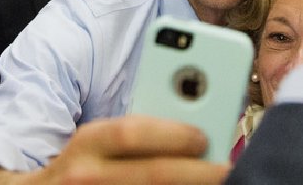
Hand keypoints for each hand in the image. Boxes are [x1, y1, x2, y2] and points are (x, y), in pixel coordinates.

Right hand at [0, 115, 227, 183]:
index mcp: (86, 144)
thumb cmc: (76, 166)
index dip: (171, 133)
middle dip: (195, 173)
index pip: (130, 133)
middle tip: (226, 168)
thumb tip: (191, 124)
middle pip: (151, 175)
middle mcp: (85, 177)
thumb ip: (134, 131)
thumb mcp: (96, 140)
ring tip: (219, 184)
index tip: (204, 135)